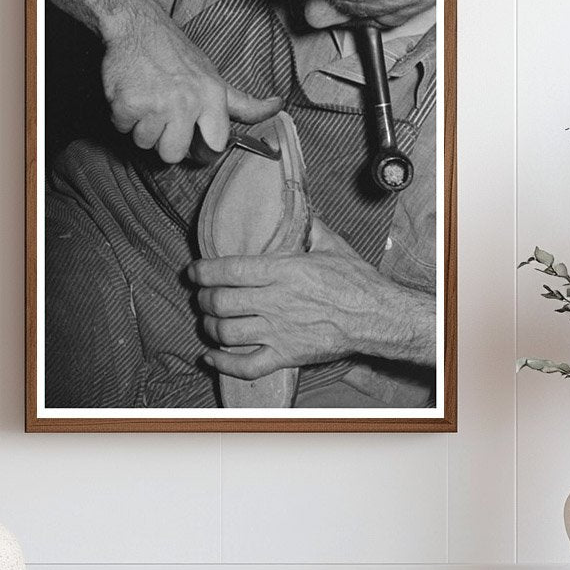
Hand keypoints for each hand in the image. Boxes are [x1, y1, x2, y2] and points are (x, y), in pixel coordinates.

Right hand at [102, 10, 282, 163]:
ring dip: (141, 126)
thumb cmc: (177, 55)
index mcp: (212, 96)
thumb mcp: (215, 77)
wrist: (137, 26)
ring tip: (146, 98)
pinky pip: (123, 130)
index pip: (214, 145)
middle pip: (173, 154)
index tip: (195, 135)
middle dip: (163, 139)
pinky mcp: (129, 104)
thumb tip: (278, 106)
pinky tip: (130, 93)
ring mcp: (157, 104)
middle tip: (162, 113)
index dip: (202, 148)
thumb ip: (243, 103)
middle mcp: (187, 102)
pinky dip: (122, 116)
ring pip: (146, 143)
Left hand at [187, 220, 435, 378]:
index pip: (228, 270)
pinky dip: (223, 363)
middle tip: (202, 297)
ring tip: (209, 322)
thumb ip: (308, 226)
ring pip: (226, 332)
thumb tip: (298, 204)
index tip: (193, 272)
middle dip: (203, 300)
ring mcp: (278, 331)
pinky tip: (211, 357)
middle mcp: (275, 301)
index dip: (202, 272)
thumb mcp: (331, 244)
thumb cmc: (356, 280)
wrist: (376, 316)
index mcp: (282, 270)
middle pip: (220, 302)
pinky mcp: (286, 355)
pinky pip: (246, 365)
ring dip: (210, 327)